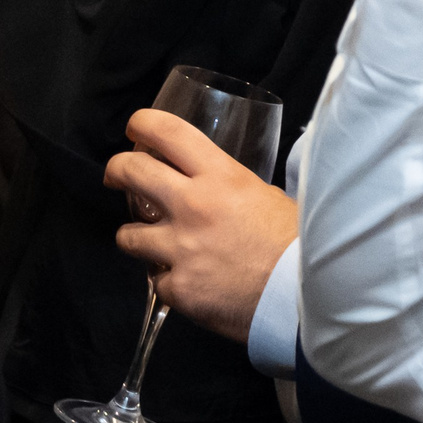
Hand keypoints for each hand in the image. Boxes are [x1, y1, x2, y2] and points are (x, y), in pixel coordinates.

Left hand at [105, 109, 296, 343]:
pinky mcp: (178, 289)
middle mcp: (192, 205)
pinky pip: (156, 280)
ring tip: (146, 241)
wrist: (306, 299)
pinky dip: (167, 280)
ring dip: (134, 236)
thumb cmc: (295, 243)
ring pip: (128, 235)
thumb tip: (216, 187)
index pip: (168, 132)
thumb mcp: (267, 195)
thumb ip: (232, 186)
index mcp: (220, 176)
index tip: (135, 129)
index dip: (142, 123)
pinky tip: (185, 282)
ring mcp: (180, 249)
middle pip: (131, 172)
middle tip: (117, 176)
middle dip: (116, 171)